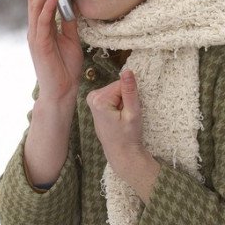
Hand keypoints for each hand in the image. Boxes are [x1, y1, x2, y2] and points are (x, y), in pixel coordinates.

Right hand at [23, 0, 82, 185]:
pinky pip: (42, 20)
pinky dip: (47, 6)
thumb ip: (69, 23)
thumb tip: (73, 4)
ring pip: (35, 6)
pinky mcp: (39, 43)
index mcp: (41, 28)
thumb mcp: (71, 40)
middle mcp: (34, 29)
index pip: (40, 0)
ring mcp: (35, 36)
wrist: (62, 92)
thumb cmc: (66, 68)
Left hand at [88, 71, 159, 201]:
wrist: (121, 153)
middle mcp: (92, 98)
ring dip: (122, 101)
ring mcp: (92, 100)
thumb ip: (130, 91)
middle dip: (125, 98)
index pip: (122, 84)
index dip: (131, 96)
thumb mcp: (133, 113)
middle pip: (117, 86)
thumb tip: (127, 71)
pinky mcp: (95, 103)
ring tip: (121, 117)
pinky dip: (118, 104)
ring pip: (116, 91)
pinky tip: (117, 117)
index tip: (129, 111)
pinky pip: (112, 96)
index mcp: (99, 99)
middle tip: (126, 115)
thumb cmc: (128, 136)